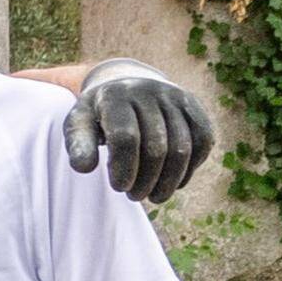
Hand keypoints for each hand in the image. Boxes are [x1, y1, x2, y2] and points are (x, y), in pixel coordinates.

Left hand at [65, 59, 215, 204]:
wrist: (127, 83)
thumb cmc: (100, 113)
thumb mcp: (79, 124)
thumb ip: (78, 145)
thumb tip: (84, 168)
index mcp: (115, 95)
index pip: (125, 137)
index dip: (124, 169)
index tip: (119, 188)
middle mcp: (148, 91)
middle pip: (156, 147)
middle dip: (146, 180)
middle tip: (135, 196)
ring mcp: (176, 96)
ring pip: (182, 148)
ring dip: (169, 181)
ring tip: (155, 197)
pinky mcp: (195, 106)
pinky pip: (203, 141)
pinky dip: (191, 167)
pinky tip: (176, 181)